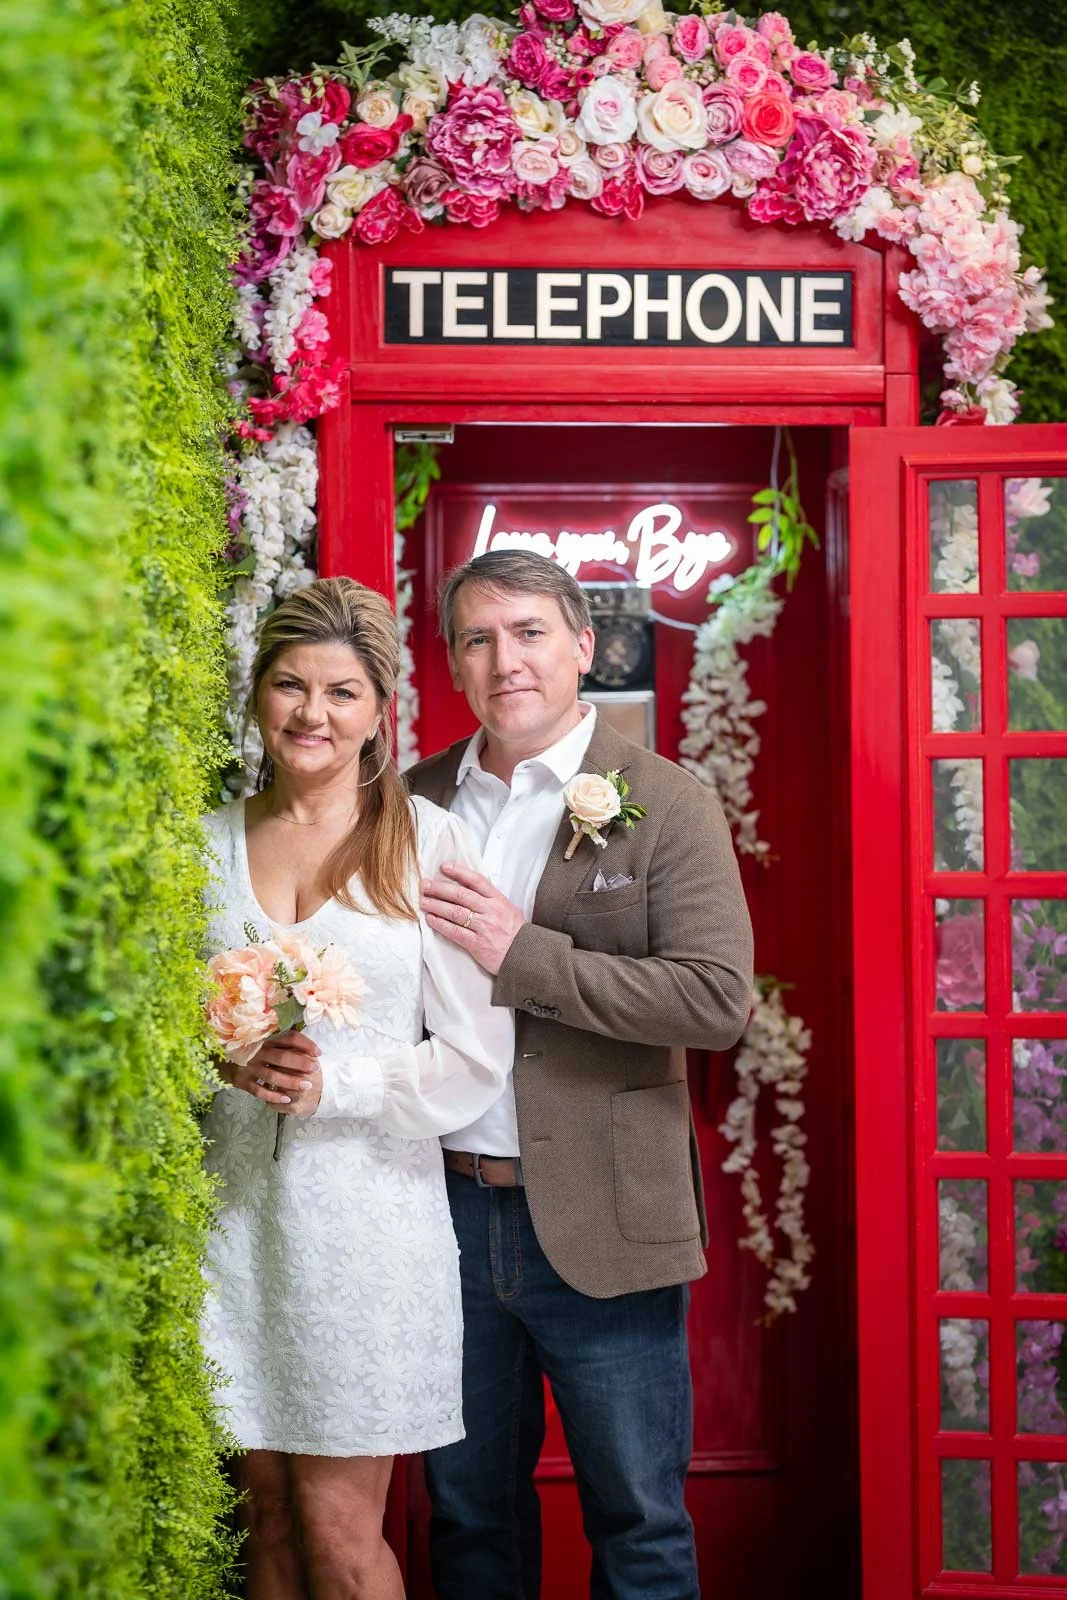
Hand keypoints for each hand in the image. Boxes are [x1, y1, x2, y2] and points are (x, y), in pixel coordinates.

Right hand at [221, 1029, 322, 1115]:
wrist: (216, 1056)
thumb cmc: (245, 1047)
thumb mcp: (260, 1038)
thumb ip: (278, 1039)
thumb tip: (304, 1043)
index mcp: (264, 1037)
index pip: (289, 1037)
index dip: (305, 1044)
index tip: (318, 1052)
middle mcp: (256, 1051)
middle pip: (283, 1057)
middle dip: (301, 1063)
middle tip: (315, 1068)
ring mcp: (248, 1067)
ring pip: (273, 1076)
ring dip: (291, 1082)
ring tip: (307, 1086)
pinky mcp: (241, 1080)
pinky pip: (259, 1091)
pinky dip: (273, 1096)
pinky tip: (286, 1099)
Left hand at [421, 861, 525, 975]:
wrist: (525, 957)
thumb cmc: (517, 934)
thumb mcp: (509, 910)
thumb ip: (492, 899)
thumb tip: (473, 889)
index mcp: (499, 900)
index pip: (476, 881)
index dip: (459, 872)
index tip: (444, 867)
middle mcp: (490, 911)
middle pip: (460, 895)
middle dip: (440, 888)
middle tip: (425, 884)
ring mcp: (483, 927)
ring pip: (455, 912)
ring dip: (436, 905)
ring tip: (422, 901)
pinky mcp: (477, 944)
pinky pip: (455, 932)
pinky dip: (441, 925)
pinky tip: (431, 919)